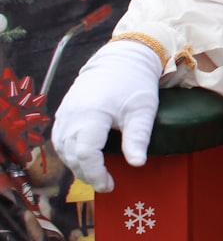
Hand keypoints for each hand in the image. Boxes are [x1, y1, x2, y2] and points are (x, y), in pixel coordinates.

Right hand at [52, 40, 162, 191]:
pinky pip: (59, 138)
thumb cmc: (136, 81)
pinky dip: (69, 151)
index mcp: (92, 113)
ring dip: (76, 164)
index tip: (109, 184)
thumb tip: (137, 163)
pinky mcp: (65, 109)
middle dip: (87, 173)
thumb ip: (138, 137)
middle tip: (105, 183)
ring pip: (62, 148)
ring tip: (95, 173)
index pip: (85, 153)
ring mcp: (66, 111)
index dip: (95, 174)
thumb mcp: (143, 109)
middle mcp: (72, 114)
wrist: (124, 56)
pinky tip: (83, 157)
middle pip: (72, 154)